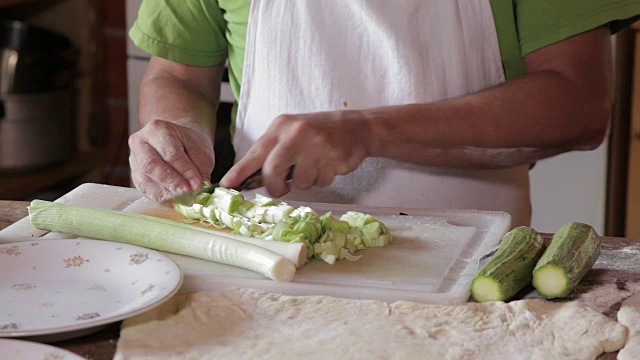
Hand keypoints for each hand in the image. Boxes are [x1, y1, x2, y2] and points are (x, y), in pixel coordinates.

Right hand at [129, 119, 214, 202]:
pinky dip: (162, 196)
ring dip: (166, 191)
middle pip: (152, 165)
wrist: (178, 143)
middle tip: (188, 192)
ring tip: (183, 198)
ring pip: (146, 179)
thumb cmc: (189, 145)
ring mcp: (134, 160)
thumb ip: (199, 167)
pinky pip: (146, 189)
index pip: (171, 153)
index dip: (185, 170)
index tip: (198, 183)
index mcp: (157, 129)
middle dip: (172, 181)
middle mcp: (140, 142)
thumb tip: (197, 187)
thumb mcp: (200, 149)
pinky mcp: (135, 176)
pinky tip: (175, 200)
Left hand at [220, 110, 372, 196]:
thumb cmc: (318, 133)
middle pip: (273, 172)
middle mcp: (296, 133)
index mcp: (281, 126)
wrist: (356, 127)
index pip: (255, 153)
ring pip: (299, 182)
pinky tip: (328, 164)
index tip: (226, 185)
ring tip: (315, 165)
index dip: (239, 172)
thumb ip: (272, 153)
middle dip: (276, 187)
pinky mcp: (334, 157)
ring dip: (306, 181)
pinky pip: (320, 182)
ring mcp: (316, 145)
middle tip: (282, 187)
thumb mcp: (291, 134)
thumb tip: (248, 180)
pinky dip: (323, 179)